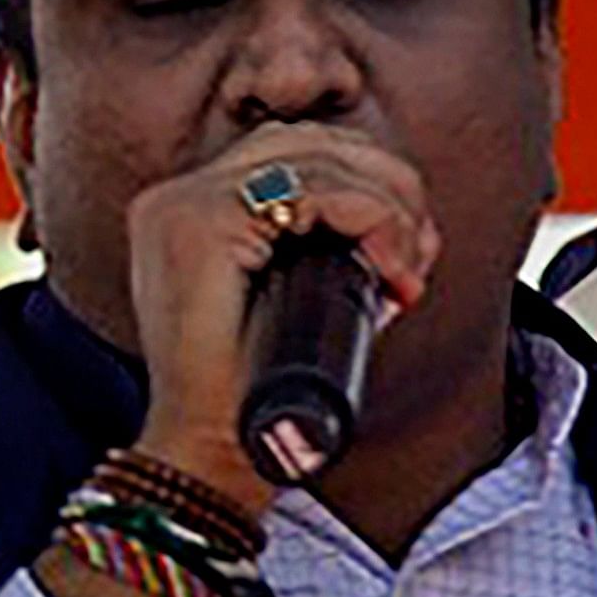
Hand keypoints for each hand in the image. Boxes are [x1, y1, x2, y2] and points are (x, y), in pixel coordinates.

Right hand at [121, 123, 438, 516]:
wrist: (208, 455)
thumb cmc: (255, 390)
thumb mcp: (299, 300)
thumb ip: (333, 254)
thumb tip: (410, 233)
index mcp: (192, 207)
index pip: (302, 150)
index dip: (373, 183)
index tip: (412, 250)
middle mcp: (178, 196)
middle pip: (316, 141)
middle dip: (391, 188)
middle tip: (418, 257)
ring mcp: (182, 205)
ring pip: (322, 159)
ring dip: (390, 209)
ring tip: (406, 270)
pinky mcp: (198, 224)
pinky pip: (314, 190)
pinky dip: (372, 219)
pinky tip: (389, 268)